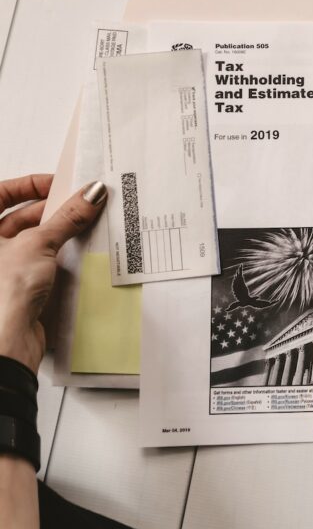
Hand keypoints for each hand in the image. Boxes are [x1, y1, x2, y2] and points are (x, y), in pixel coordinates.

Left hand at [0, 175, 106, 372]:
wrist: (5, 344)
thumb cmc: (0, 296)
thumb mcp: (37, 244)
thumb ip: (66, 217)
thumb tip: (88, 195)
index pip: (0, 193)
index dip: (29, 185)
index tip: (59, 184)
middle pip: (17, 217)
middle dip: (51, 210)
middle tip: (81, 204)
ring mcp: (2, 270)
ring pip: (32, 241)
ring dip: (58, 234)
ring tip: (84, 227)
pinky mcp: (18, 288)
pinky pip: (41, 263)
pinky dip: (59, 257)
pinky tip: (78, 254)